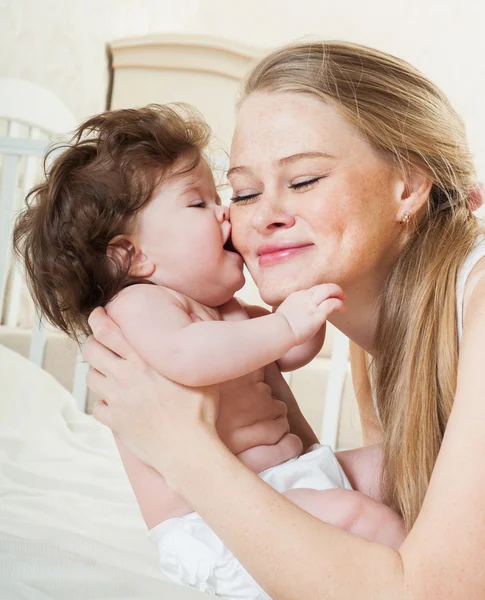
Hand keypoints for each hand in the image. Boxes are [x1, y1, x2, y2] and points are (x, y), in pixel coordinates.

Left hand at [82, 307, 219, 474]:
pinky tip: (116, 404)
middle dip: (92, 343)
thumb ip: (191, 349)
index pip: (108, 332)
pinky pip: (97, 408)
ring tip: (109, 373)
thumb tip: (195, 321)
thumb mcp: (200, 373)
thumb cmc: (199, 412)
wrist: (188, 449)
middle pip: (91, 351)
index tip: (98, 314)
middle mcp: (125, 377)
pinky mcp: (115, 422)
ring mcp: (117, 401)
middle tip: (100, 344)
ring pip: (91, 378)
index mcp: (143, 362)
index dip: (98, 319)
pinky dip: (103, 404)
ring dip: (98, 372)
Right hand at [275, 283, 343, 344]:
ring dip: (338, 293)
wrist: (280, 331)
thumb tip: (297, 314)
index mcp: (297, 295)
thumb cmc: (280, 326)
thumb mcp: (285, 311)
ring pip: (329, 290)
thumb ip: (293, 308)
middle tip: (340, 294)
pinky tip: (342, 308)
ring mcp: (312, 304)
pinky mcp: (317, 314)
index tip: (326, 297)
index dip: (322, 292)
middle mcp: (305, 297)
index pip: (313, 289)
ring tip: (343, 299)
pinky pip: (332, 303)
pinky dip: (339, 303)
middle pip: (323, 286)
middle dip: (333, 288)